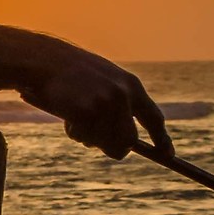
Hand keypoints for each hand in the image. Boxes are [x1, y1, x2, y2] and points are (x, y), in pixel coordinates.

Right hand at [16, 37, 172, 161]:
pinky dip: (74, 131)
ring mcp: (104, 104)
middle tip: (101, 144)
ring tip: (76, 117)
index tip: (168, 154)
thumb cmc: (73, 74)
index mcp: (131, 86)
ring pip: (104, 142)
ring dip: (89, 137)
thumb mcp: (105, 82)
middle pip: (128, 141)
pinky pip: (84, 137)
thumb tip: (128, 143)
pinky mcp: (84, 112)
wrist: (46, 60)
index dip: (162, 138)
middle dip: (115, 147)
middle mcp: (122, 95)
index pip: (154, 118)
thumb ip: (119, 106)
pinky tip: (66, 113)